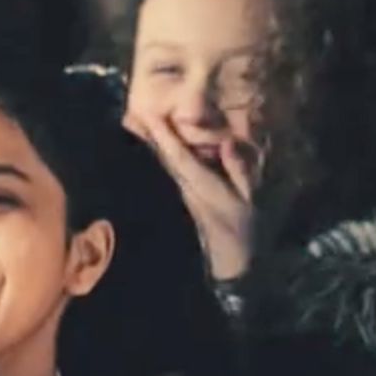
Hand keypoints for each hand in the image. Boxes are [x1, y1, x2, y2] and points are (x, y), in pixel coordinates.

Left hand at [125, 111, 258, 281]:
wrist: (231, 262)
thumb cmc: (242, 227)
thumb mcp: (247, 198)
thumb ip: (238, 169)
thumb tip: (228, 143)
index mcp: (201, 184)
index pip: (178, 155)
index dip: (163, 135)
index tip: (147, 113)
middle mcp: (184, 188)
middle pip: (161, 158)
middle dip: (145, 136)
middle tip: (127, 112)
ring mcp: (179, 196)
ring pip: (159, 166)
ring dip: (145, 146)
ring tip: (130, 124)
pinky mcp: (178, 202)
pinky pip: (164, 175)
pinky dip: (154, 160)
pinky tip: (144, 149)